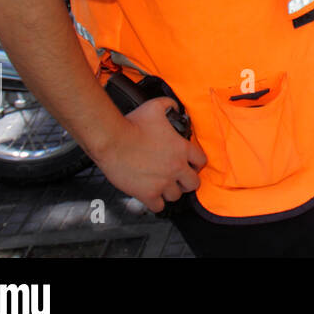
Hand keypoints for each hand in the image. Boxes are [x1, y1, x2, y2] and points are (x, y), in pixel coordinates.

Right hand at [92, 97, 205, 212]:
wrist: (112, 140)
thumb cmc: (132, 124)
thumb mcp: (155, 107)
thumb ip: (170, 105)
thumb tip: (175, 106)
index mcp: (182, 149)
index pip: (202, 161)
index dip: (196, 164)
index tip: (190, 164)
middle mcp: (176, 167)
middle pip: (193, 184)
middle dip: (187, 181)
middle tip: (179, 178)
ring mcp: (163, 183)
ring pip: (176, 196)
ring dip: (171, 192)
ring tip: (163, 186)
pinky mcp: (147, 194)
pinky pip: (158, 207)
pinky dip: (156, 203)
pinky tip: (151, 196)